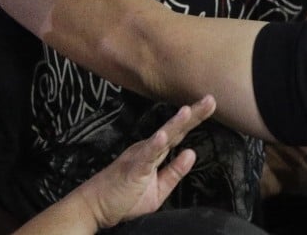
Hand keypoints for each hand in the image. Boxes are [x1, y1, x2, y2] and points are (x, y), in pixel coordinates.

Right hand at [81, 95, 216, 227]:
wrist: (95, 207)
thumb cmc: (124, 197)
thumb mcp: (158, 189)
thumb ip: (175, 171)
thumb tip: (192, 152)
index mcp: (155, 152)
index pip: (178, 133)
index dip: (194, 119)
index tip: (210, 104)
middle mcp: (148, 149)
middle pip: (174, 130)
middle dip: (193, 114)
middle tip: (211, 99)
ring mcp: (139, 157)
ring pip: (161, 138)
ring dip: (175, 124)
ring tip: (189, 111)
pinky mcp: (131, 169)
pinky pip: (144, 157)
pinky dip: (153, 146)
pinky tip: (162, 136)